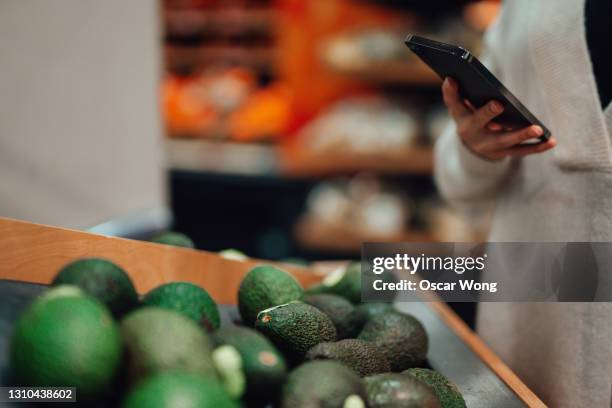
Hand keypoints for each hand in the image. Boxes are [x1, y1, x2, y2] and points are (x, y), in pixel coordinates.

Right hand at [441, 78, 555, 160]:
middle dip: (488, 113)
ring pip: (505, 141)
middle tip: (498, 104)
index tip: (452, 79)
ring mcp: (489, 146)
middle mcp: (473, 134)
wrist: (473, 148)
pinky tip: (552, 141)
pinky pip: (522, 151)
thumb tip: (452, 78)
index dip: (452, 93)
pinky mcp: (504, 153)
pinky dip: (537, 147)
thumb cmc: (470, 119)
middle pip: (480, 123)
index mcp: (462, 119)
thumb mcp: (461, 109)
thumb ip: (456, 95)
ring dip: (521, 135)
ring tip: (537, 129)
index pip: (455, 105)